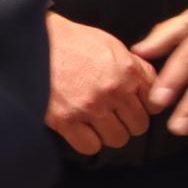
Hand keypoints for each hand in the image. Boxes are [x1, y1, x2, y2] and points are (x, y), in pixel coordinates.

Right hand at [46, 16, 157, 154]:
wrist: (33, 42)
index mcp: (127, 71)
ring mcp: (90, 107)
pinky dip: (87, 141)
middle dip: (128, 122)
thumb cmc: (71, 41)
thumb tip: (149, 86)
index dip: (145, 107)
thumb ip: (133, 66)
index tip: (134, 106)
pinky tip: (81, 129)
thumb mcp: (110, 44)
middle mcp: (113, 91)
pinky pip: (90, 147)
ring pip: (118, 139)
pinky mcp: (66, 120)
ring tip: (97, 122)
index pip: (155, 104)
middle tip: (115, 115)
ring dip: (109, 133)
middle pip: (139, 125)